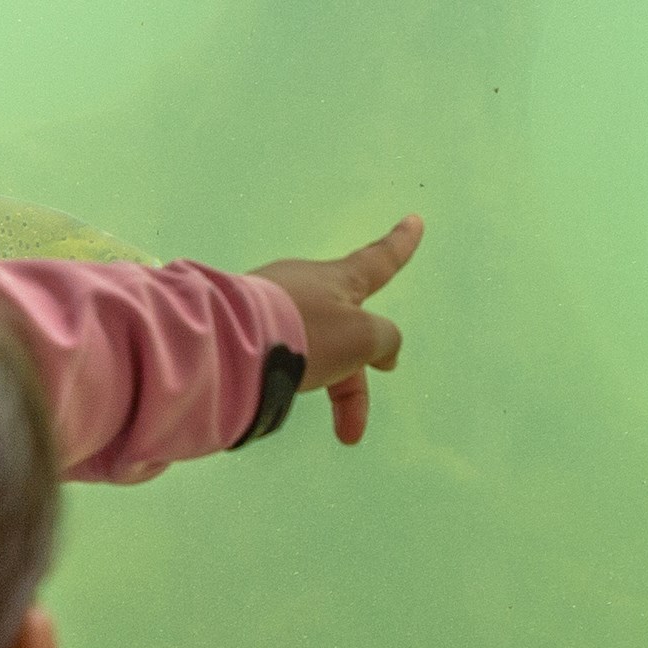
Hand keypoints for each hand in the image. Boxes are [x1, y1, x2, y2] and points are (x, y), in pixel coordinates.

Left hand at [254, 216, 420, 444]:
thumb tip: (383, 348)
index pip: (379, 261)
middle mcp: (305, 283)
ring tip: (297, 408)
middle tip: (352, 428)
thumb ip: (384, 339)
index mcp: (339, 279)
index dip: (399, 245)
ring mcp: (270, 301)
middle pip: (343, 329)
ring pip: (309, 345)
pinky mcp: (242, 322)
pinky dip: (285, 374)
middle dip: (351, 379)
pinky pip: (277, 349)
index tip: (414, 220)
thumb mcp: (362, 338)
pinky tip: (271, 394)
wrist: (233, 344)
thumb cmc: (308, 333)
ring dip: (316, 382)